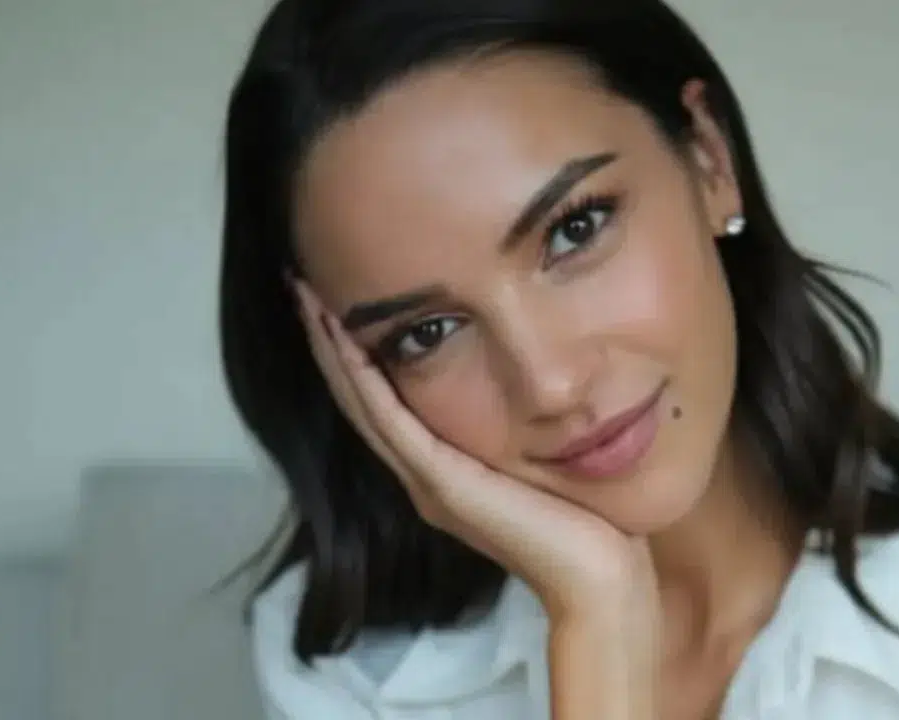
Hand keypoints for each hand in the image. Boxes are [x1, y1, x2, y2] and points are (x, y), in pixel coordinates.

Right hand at [290, 278, 657, 618]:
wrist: (596, 580)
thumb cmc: (586, 524)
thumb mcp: (542, 459)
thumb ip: (522, 431)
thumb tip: (534, 385)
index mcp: (441, 472)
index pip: (383, 403)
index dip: (353, 355)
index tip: (334, 301)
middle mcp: (422, 477)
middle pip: (359, 400)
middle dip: (329, 344)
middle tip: (302, 286)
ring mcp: (427, 482)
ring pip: (364, 406)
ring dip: (333, 351)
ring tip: (308, 298)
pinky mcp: (443, 485)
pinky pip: (392, 423)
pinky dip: (363, 380)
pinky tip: (345, 339)